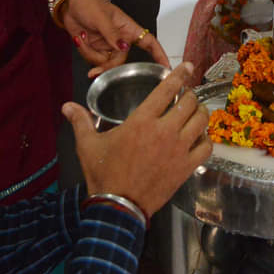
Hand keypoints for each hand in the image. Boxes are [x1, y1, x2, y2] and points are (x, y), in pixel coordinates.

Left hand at [57, 0, 168, 76]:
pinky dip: (84, 51)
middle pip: (121, 61)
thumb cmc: (89, 4)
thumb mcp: (101, 18)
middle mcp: (120, 39)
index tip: (166, 67)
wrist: (70, 5)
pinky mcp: (96, 49)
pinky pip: (93, 59)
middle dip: (107, 66)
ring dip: (90, 55)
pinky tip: (79, 38)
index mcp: (128, 28)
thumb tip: (123, 48)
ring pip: (105, 62)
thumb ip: (111, 34)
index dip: (159, 55)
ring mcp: (108, 45)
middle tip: (95, 71)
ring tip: (81, 38)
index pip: (149, 42)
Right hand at [62, 61, 211, 216]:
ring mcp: (179, 149)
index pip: (167, 89)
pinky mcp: (187, 167)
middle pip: (189, 102)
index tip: (187, 66)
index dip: (179, 74)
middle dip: (190, 95)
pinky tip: (199, 138)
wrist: (118, 207)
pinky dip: (206, 139)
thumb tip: (67, 106)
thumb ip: (81, 122)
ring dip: (200, 113)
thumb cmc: (103, 174)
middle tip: (186, 96)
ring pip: (201, 121)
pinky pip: (206, 147)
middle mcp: (164, 131)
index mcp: (142, 121)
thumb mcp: (88, 146)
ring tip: (195, 113)